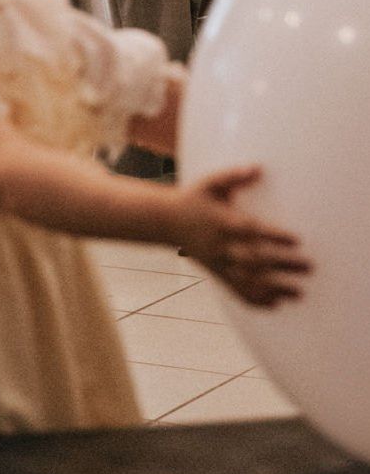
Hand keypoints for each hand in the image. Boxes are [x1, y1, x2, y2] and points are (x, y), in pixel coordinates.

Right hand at [174, 166, 309, 307]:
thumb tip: (258, 168)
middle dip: (282, 264)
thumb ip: (234, 176)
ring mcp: (218, 261)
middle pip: (253, 258)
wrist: (165, 220)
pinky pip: (235, 289)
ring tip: (299, 293)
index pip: (250, 230)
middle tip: (309, 266)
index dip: (273, 236)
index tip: (297, 240)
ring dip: (274, 288)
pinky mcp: (215, 272)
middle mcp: (220, 244)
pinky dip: (254, 299)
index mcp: (221, 221)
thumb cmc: (193, 198)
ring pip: (247, 279)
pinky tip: (275, 305)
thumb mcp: (210, 182)